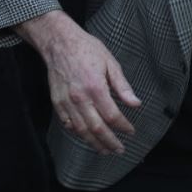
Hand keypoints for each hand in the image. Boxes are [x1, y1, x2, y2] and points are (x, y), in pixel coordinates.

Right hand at [15, 10, 140, 153]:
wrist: (59, 42)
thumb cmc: (86, 49)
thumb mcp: (110, 62)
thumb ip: (122, 86)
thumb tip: (135, 103)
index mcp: (95, 87)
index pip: (112, 115)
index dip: (123, 127)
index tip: (130, 131)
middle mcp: (80, 98)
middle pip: (97, 128)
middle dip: (110, 142)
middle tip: (119, 149)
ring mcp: (66, 102)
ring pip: (81, 130)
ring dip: (94, 143)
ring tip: (104, 150)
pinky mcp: (57, 102)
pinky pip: (67, 124)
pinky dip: (77, 133)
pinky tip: (86, 137)